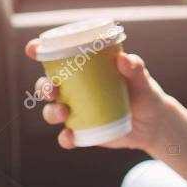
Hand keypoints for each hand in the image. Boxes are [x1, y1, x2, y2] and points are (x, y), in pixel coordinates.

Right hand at [25, 39, 172, 151]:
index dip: (39, 51)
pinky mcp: (82, 131)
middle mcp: (75, 89)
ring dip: (51, 112)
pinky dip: (65, 138)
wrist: (153, 124)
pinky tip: (70, 136)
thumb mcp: (142, 79)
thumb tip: (123, 59)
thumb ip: (135, 68)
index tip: (33, 48)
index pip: (57, 58)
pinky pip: (66, 137)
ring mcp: (77, 111)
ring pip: (52, 111)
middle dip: (43, 87)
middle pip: (47, 86)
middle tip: (52, 89)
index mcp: (84, 70)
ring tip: (64, 112)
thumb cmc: (144, 93)